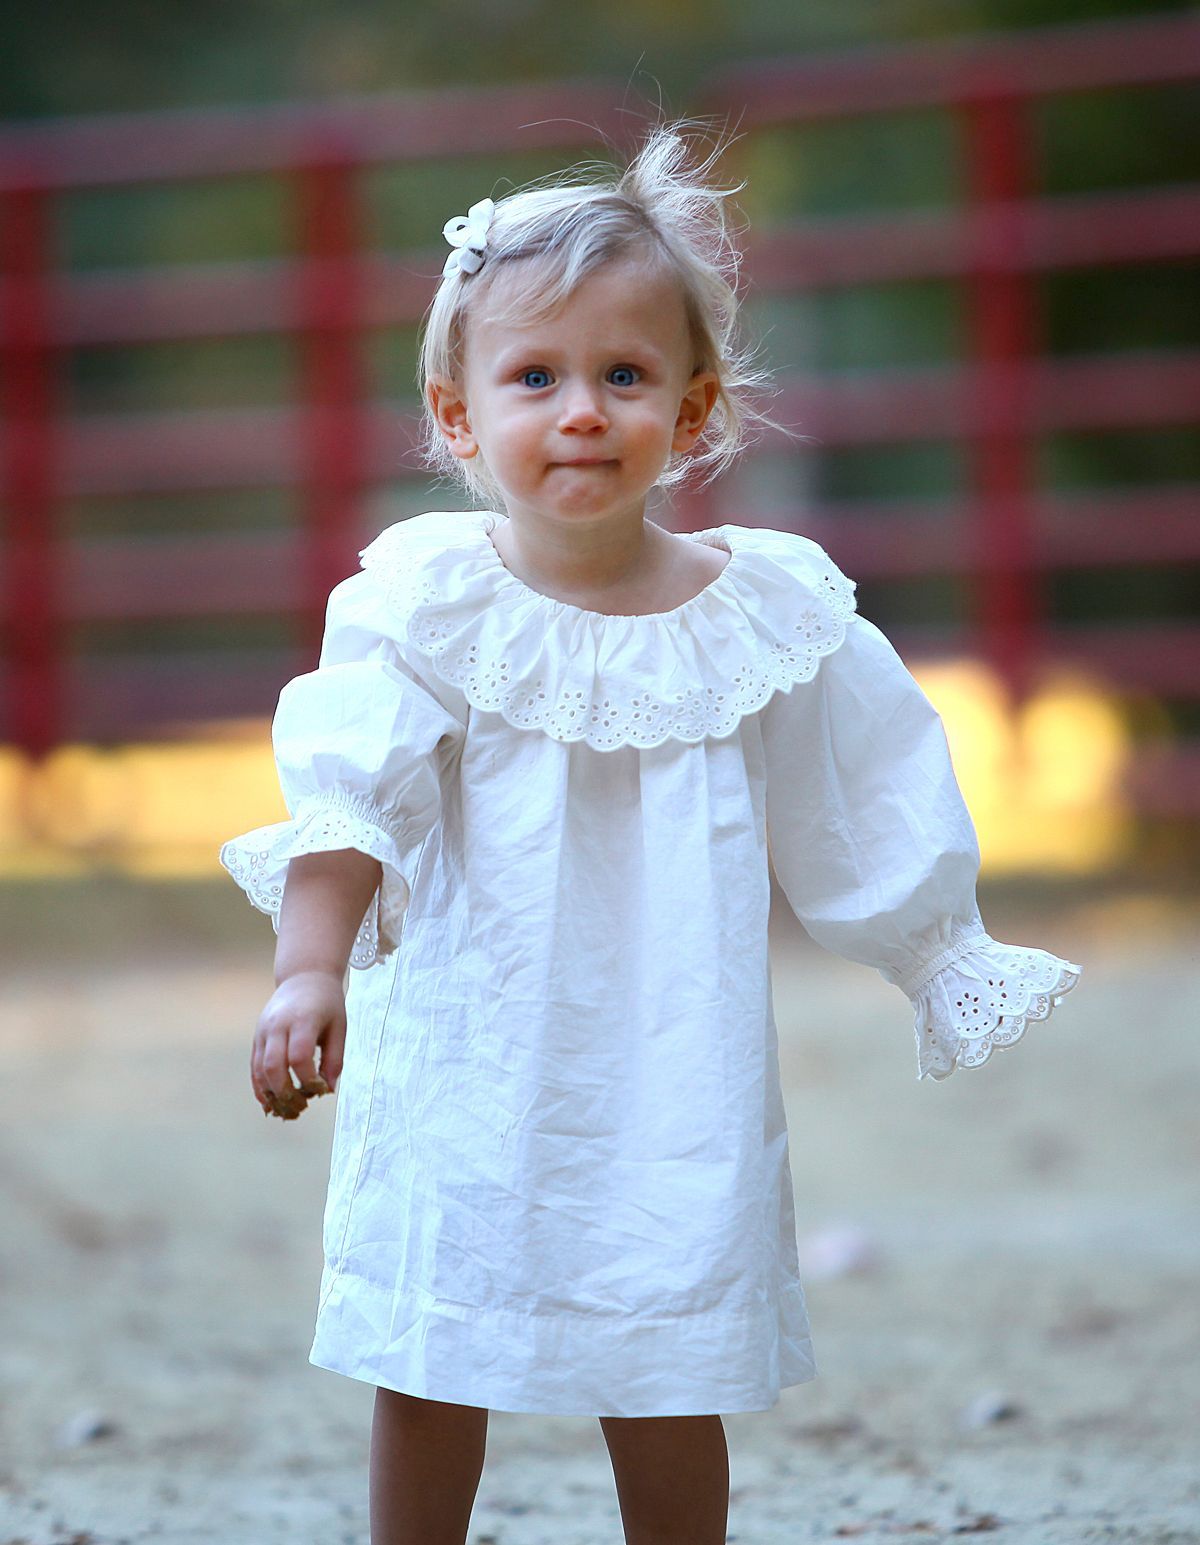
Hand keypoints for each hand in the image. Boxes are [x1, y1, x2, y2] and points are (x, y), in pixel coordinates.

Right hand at [251, 970, 345, 1116]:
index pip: (299, 1056)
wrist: (304, 978)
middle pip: (274, 1065)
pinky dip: (260, 1087)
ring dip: (271, 1095)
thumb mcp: (339, 1028)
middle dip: (286, 1093)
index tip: (320, 1090)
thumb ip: (335, 1059)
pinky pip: (254, 1066)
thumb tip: (327, 1090)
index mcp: (303, 1019)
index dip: (308, 1079)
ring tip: (287, 1111)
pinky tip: (271, 1103)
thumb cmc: (327, 1005)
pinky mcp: (257, 1037)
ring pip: (259, 1069)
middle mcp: (278, 1025)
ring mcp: (264, 1031)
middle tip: (301, 1107)